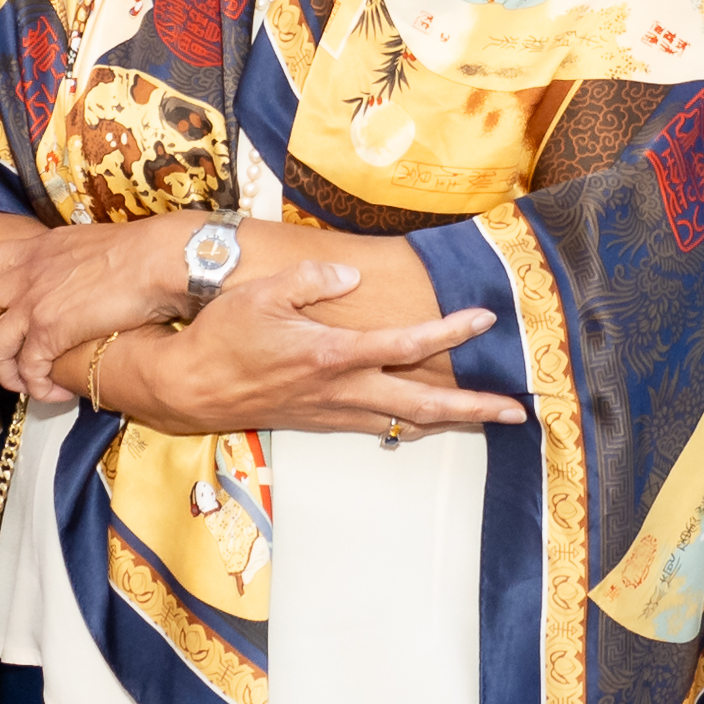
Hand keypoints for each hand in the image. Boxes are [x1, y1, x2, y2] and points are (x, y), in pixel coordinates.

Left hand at [0, 217, 198, 396]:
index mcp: (32, 249)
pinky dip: (37, 388)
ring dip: (5, 374)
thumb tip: (67, 272)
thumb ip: (63, 259)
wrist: (157, 258)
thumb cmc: (136, 250)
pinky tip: (55, 394)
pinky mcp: (50, 332)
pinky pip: (28, 371)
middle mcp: (23, 275)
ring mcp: (32, 303)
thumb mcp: (84, 244)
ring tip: (26, 385)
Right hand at [104, 260, 514, 438]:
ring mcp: (332, 411)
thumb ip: (312, 279)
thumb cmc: (222, 335)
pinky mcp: (321, 421)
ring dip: (450, 421)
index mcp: (332, 354)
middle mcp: (341, 390)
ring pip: (405, 422)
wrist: (187, 387)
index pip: (405, 344)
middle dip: (473, 408)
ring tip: (488, 419)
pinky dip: (411, 424)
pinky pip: (379, 427)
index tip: (483, 319)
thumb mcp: (262, 293)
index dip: (448, 331)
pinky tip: (426, 420)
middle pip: (422, 404)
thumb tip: (352, 276)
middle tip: (516, 412)